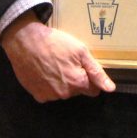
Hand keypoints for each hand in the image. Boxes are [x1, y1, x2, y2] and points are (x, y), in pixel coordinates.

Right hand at [0, 14, 115, 102]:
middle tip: (67, 61)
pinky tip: (44, 71)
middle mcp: (64, 94)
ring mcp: (49, 96)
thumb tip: (110, 88)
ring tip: (54, 64)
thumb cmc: (55, 42)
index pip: (93, 90)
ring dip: (62, 82)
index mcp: (77, 83)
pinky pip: (48, 93)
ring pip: (63, 92)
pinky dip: (48, 85)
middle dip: (76, 79)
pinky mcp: (37, 95)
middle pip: (77, 90)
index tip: (83, 66)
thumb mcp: (80, 51)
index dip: (90, 78)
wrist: (25, 41)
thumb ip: (96, 71)